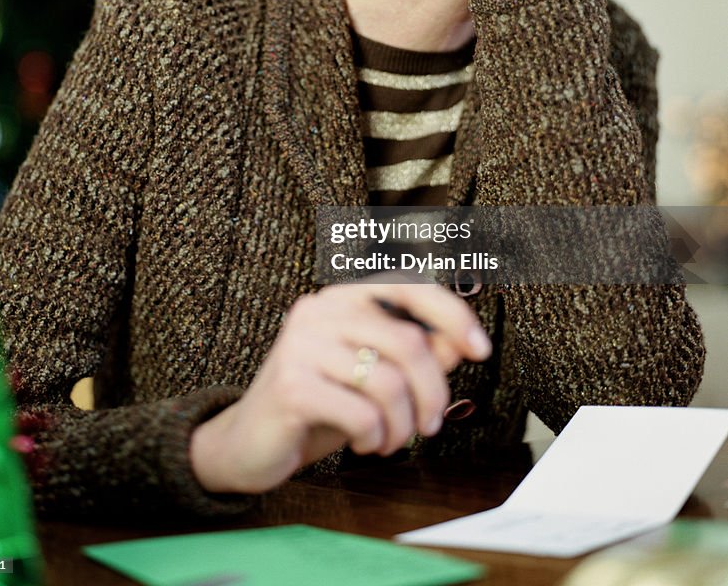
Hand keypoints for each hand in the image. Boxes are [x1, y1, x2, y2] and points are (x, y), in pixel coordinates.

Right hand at [189, 281, 491, 493]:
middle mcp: (320, 309)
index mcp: (342, 298)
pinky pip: (362, 413)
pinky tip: (362, 441)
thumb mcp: (371, 377)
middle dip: (432, 394)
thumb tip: (459, 342)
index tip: (480, 349)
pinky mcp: (292, 384)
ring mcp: (301, 344)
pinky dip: (374, 437)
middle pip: (409, 343)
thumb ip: (414, 354)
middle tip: (430, 425)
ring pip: (389, 383)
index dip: (452, 314)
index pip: (408, 286)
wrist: (248, 442)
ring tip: (389, 440)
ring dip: (402, 426)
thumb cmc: (317, 404)